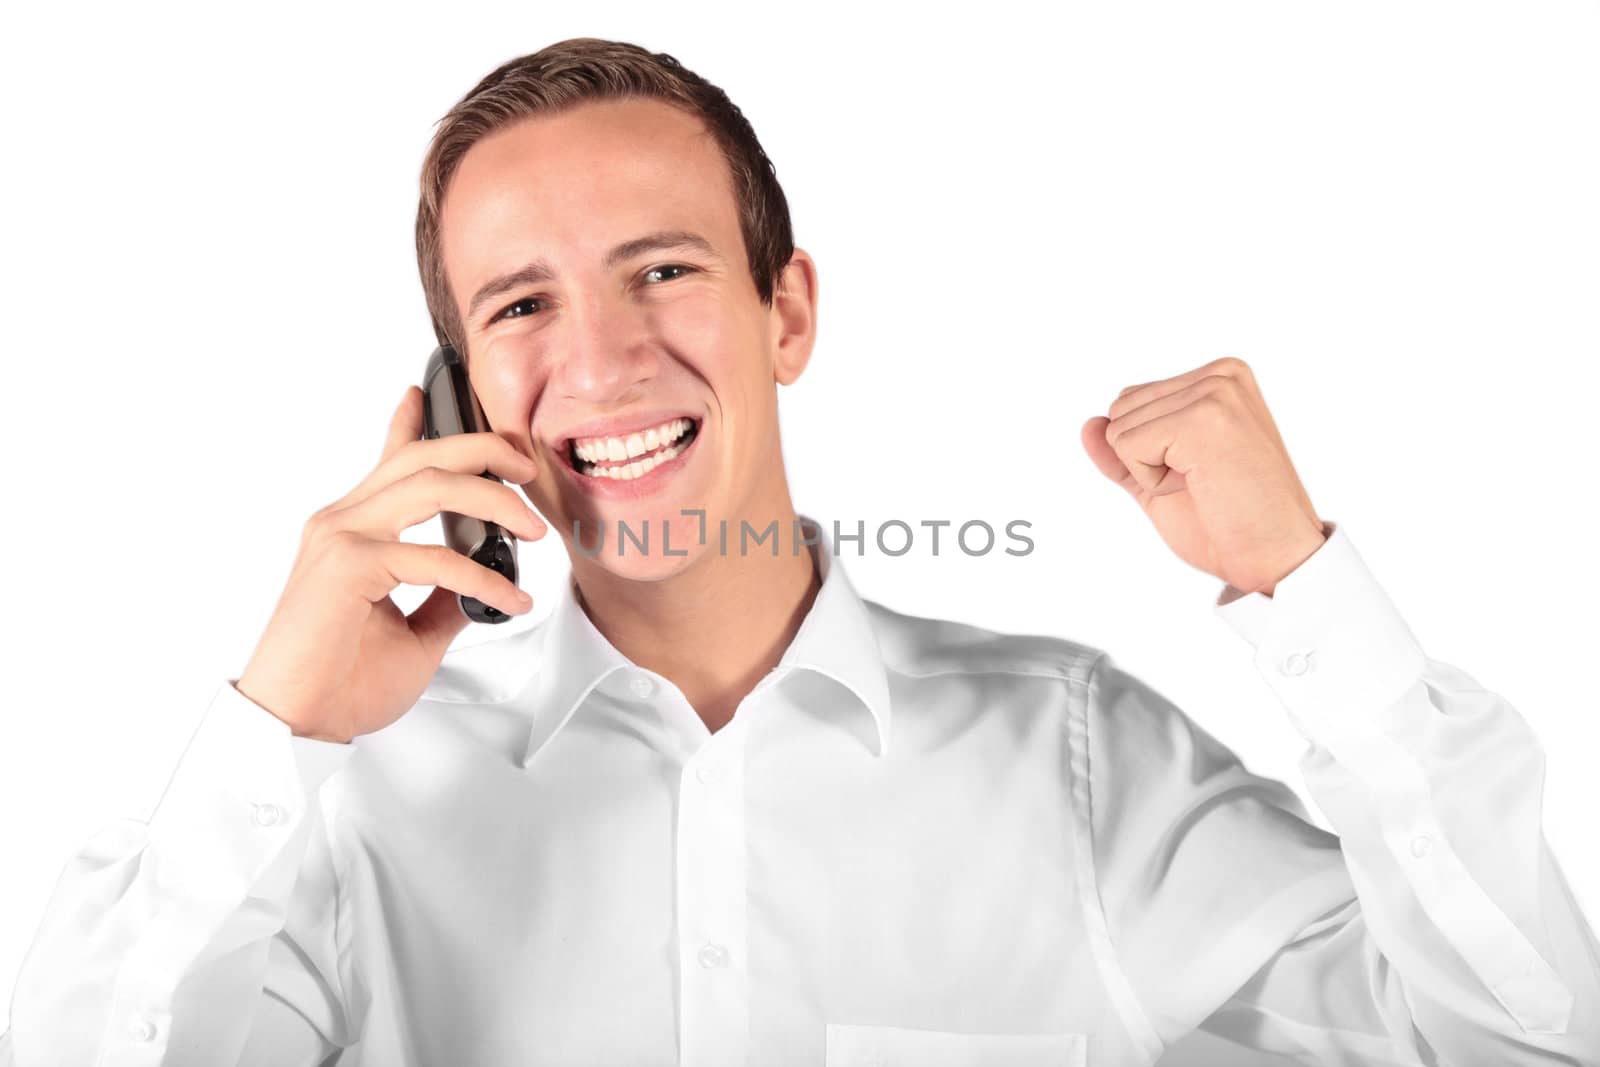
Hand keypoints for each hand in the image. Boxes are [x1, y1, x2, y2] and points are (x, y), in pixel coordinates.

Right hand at [236, 386, 548, 742]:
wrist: (296, 723)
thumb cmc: (341, 681)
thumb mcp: (414, 632)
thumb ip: (444, 598)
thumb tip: (481, 582)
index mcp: (353, 529)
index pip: (388, 460)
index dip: (410, 421)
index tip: (430, 393)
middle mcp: (343, 521)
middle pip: (422, 457)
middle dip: (484, 451)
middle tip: (527, 470)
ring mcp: (342, 538)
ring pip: (430, 485)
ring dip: (494, 501)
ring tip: (533, 530)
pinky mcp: (347, 567)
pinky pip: (434, 558)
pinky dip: (483, 578)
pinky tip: (510, 602)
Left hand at [1080, 357, 1326, 596]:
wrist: (1274, 556)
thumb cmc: (1229, 523)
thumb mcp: (1161, 479)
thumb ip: (1125, 450)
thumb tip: (1089, 425)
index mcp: (1219, 377)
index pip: (1131, 401)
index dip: (1150, 451)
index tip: (1202, 471)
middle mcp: (1221, 374)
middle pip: (1120, 409)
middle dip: (1147, 458)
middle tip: (1203, 481)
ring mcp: (1215, 392)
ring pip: (1119, 428)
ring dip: (1151, 471)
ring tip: (1205, 483)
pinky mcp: (1204, 418)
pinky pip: (1128, 447)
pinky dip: (1153, 480)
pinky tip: (1200, 486)